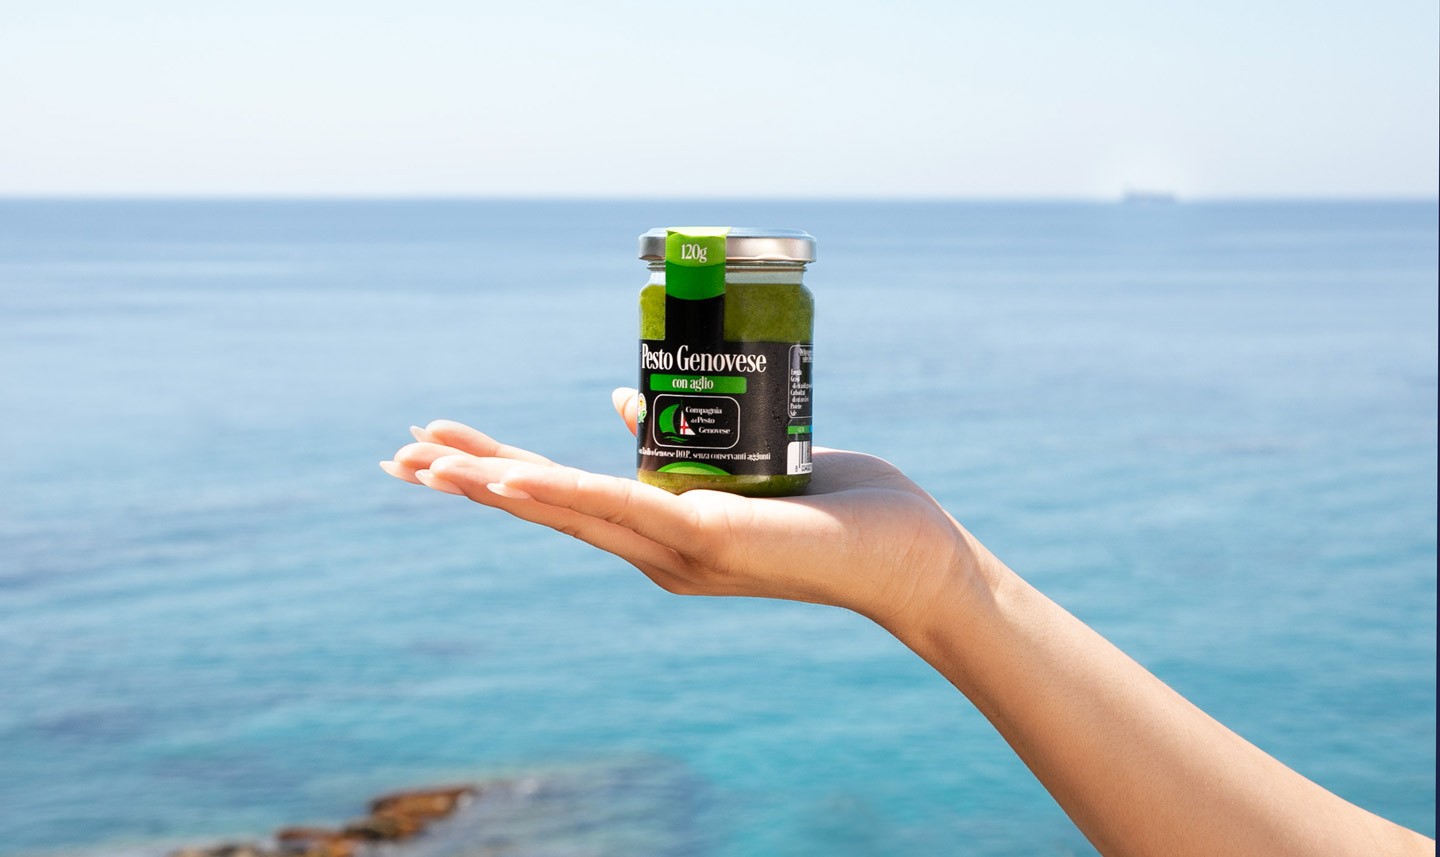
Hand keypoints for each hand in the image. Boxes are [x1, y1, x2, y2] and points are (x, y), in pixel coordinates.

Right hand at [380, 389, 979, 623]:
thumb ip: (673, 437)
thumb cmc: (831, 508)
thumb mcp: (736, 460)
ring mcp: (676, 550)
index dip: (494, 474)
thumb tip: (621, 401)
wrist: (907, 553)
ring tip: (426, 465)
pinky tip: (509, 479)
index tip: (436, 453)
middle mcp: (654, 552)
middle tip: (396, 455)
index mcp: (656, 533)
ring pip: (566, 508)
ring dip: (492, 484)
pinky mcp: (708, 536)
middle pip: (543, 508)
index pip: (560, 498)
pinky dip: (561, 490)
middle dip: (468, 482)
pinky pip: (620, 506)